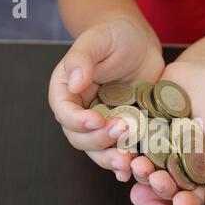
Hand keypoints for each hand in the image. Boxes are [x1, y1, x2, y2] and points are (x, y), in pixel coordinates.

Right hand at [49, 19, 163, 181]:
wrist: (140, 45)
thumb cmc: (115, 36)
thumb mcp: (98, 39)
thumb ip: (83, 58)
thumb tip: (74, 82)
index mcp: (66, 91)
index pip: (64, 112)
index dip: (78, 120)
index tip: (97, 119)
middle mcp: (80, 112)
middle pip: (80, 138)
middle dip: (99, 141)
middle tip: (122, 132)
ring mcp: (101, 124)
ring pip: (98, 151)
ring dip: (111, 159)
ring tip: (127, 162)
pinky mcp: (122, 131)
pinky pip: (119, 151)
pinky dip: (124, 163)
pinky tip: (133, 169)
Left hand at [131, 59, 204, 204]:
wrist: (204, 69)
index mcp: (201, 171)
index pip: (195, 192)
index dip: (189, 200)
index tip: (182, 202)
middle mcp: (177, 166)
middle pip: (167, 183)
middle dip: (161, 186)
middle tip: (157, 181)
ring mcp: (158, 150)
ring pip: (147, 166)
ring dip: (140, 170)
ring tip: (138, 165)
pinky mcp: (141, 133)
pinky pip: (132, 143)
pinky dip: (126, 147)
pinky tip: (122, 149)